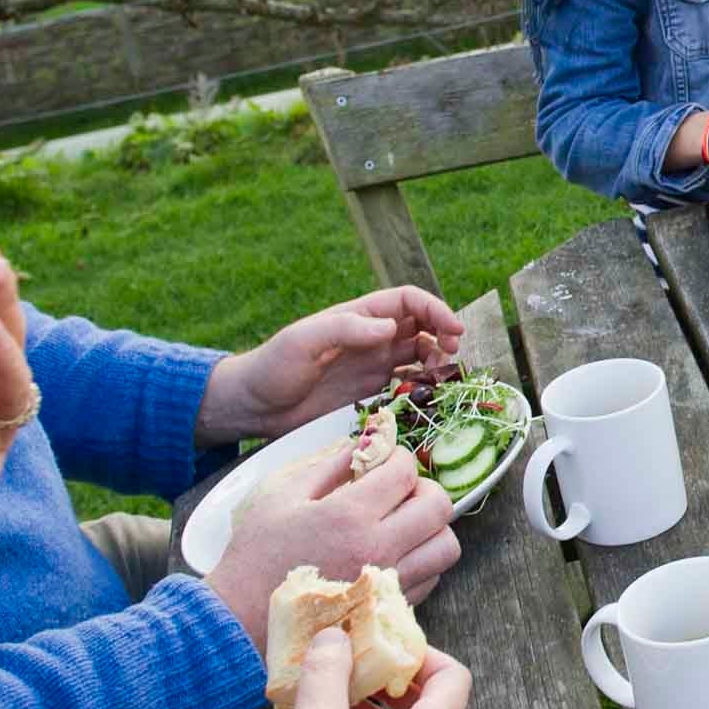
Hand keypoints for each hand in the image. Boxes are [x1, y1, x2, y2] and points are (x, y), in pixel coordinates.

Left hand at [201, 289, 469, 443]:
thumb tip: (390, 327)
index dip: (435, 310)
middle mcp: (371, 337)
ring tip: (441, 377)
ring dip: (437, 360)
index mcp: (359, 316)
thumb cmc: (273, 367)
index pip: (408, 301)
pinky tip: (427, 396)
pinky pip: (407, 383)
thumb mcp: (303, 341)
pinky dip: (424, 386)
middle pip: (422, 324)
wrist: (254, 406)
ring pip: (420, 354)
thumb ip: (345, 329)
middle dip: (444, 333)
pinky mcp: (370, 391)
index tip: (454, 330)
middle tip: (452, 354)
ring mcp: (373, 365)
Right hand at [207, 441, 459, 644]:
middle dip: (423, 489)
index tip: (384, 462)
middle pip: (439, 506)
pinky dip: (422, 561)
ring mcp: (388, 583)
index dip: (398, 458)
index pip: (405, 471)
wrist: (242, 620)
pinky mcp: (390, 610)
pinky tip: (394, 554)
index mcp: (349, 515)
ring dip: (431, 528)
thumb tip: (364, 445)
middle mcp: (378, 548)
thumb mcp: (281, 496)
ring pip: (445, 546)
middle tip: (400, 492)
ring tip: (404, 525)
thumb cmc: (256, 556)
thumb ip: (327, 466)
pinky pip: (431, 578)